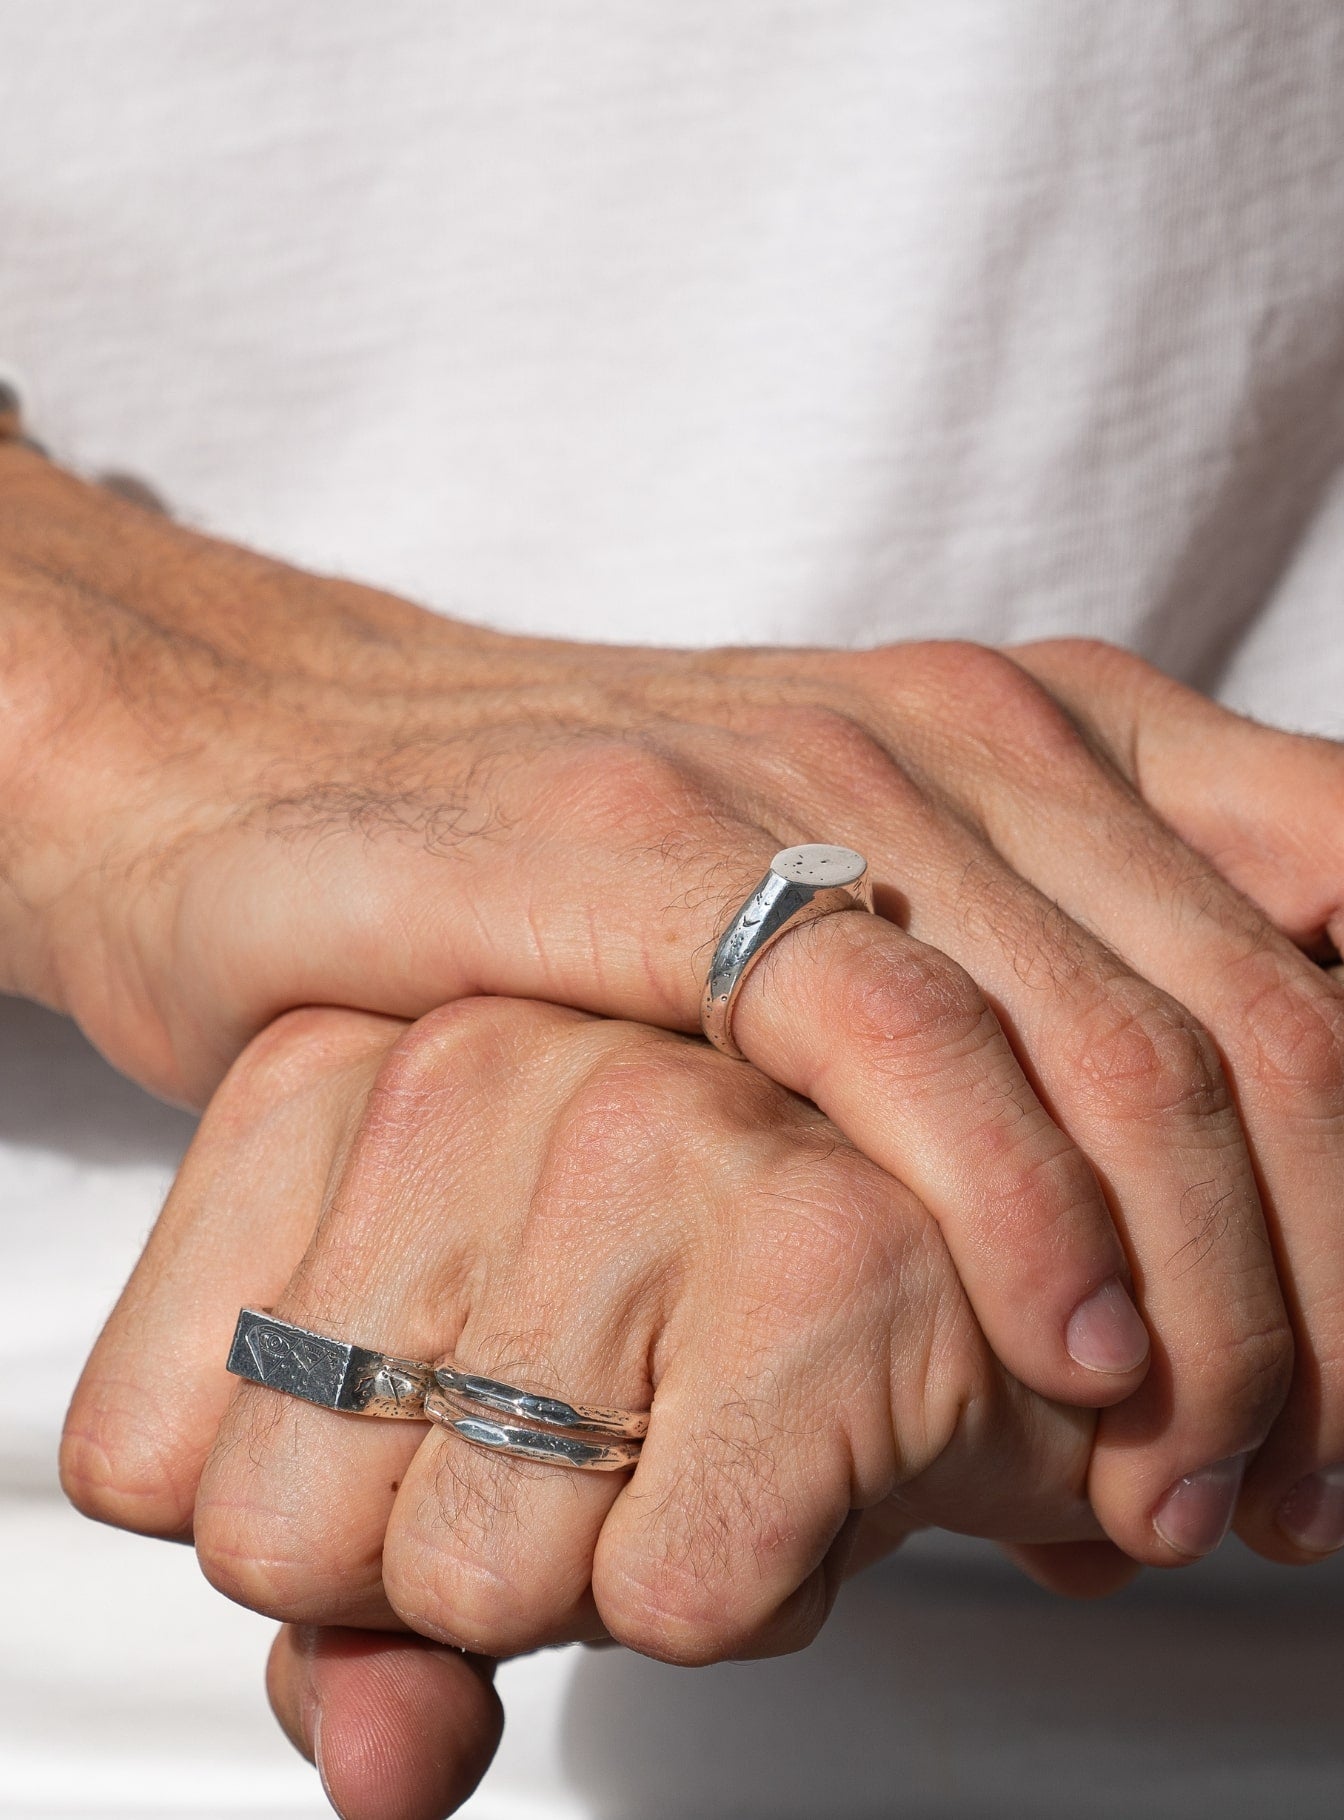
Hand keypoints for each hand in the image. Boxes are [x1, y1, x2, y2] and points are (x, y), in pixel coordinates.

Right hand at [12, 446, 1343, 1562]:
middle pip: (1265, 1024)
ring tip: (1194, 1490)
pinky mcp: (654, 845)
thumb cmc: (568, 885)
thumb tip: (1169, 1310)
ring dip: (1214, 1305)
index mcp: (1049, 730)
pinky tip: (1073, 1358)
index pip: (1337, 918)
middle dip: (1332, 1292)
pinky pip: (903, 1040)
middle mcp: (965, 728)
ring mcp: (813, 774)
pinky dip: (1024, 1214)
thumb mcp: (851, 924)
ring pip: (1124, 1045)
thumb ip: (1030, 1032)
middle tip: (1301, 1492)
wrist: (274, 768)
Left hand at [65, 998, 1139, 1812]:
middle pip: (292, 1529)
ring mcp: (645, 1130)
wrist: (1000, 1262)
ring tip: (710, 1439)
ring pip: (478, 1574)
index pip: (150, 1459)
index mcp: (338, 1075)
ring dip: (612, 1581)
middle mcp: (474, 1060)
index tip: (447, 1451)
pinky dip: (751, 1591)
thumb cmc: (722, 1338)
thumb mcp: (466, 1454)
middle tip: (602, 1451)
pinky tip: (814, 1457)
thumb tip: (370, 1772)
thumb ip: (362, 1619)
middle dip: (458, 1566)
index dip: (318, 1526)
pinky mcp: (813, 1249)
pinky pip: (673, 1594)